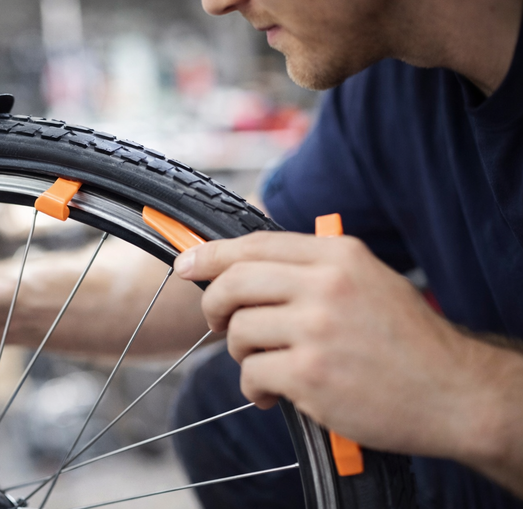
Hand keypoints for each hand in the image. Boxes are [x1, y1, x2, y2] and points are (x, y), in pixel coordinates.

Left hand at [173, 231, 513, 462]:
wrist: (454, 392)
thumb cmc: (405, 339)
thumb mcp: (367, 280)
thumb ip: (311, 267)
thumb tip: (244, 265)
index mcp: (338, 255)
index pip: (254, 244)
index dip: (211, 254)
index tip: (186, 265)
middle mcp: (326, 285)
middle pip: (233, 282)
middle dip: (213, 305)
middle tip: (217, 324)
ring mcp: (317, 329)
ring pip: (238, 332)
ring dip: (241, 353)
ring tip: (266, 366)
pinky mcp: (311, 375)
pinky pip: (251, 374)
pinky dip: (255, 388)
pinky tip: (274, 395)